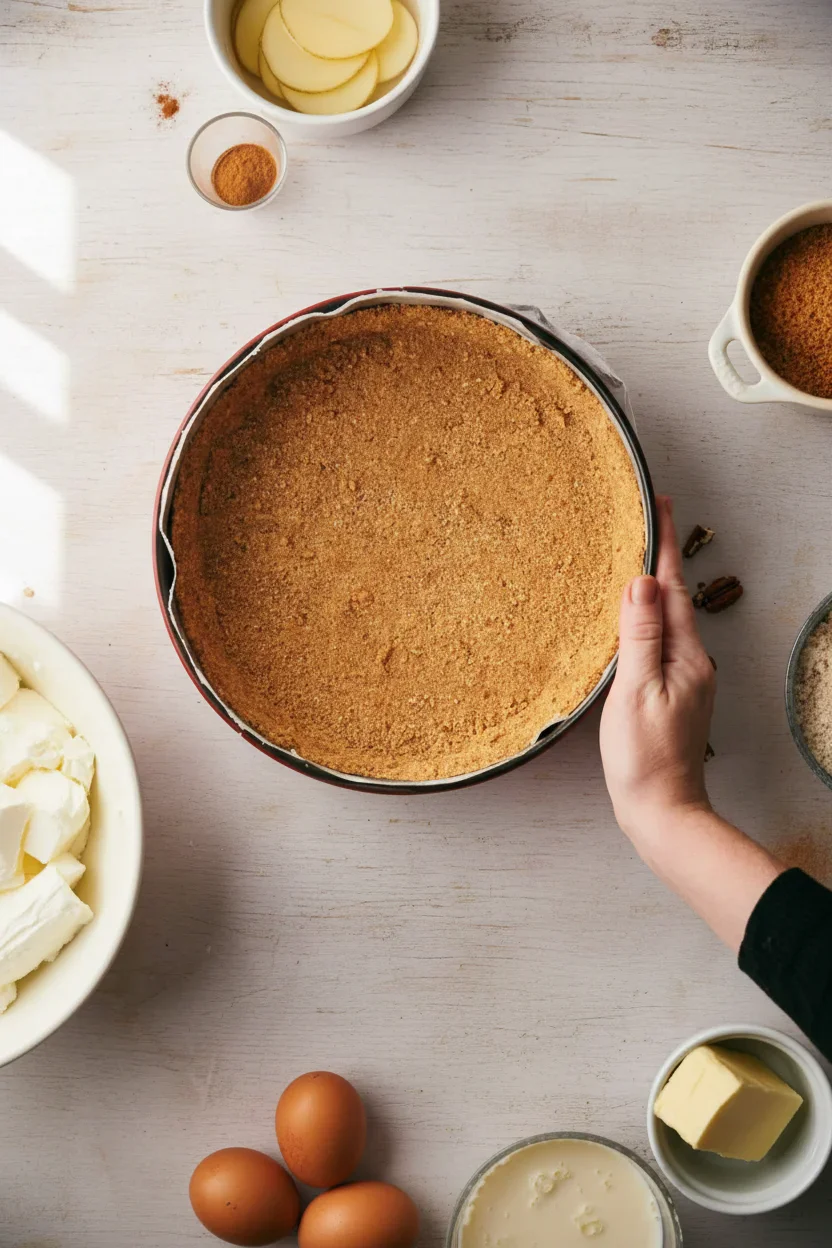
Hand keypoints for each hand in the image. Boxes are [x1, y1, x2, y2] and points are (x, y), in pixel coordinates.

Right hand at [600, 496, 715, 843]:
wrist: (662, 810)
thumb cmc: (645, 758)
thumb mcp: (636, 692)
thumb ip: (639, 635)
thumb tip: (641, 583)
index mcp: (685, 656)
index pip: (673, 587)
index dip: (664, 546)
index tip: (659, 505)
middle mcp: (692, 663)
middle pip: (674, 598)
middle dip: (660, 559)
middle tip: (645, 522)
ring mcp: (684, 680)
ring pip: (667, 620)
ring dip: (653, 588)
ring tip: (634, 561)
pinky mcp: (672, 695)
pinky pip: (660, 642)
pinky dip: (646, 620)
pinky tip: (630, 621)